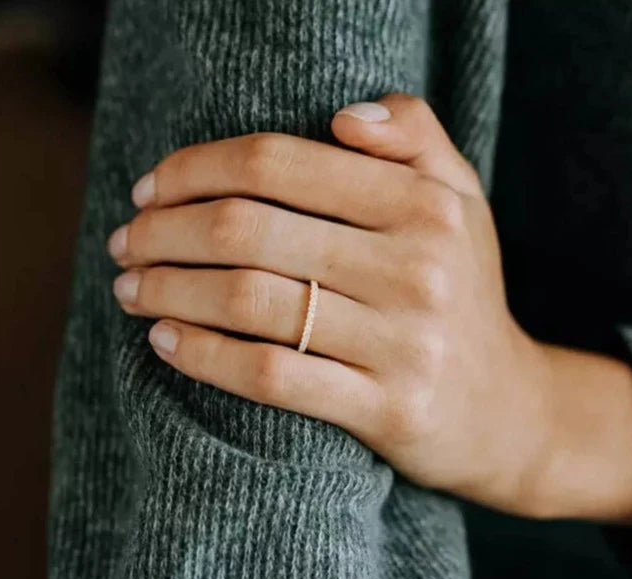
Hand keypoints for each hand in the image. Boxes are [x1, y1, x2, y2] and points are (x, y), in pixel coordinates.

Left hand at [105, 95, 582, 516]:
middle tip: (125, 241)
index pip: (276, 164)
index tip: (149, 189)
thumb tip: (342, 116)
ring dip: (167, 289)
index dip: (194, 169)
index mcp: (424, 206)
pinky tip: (163, 341)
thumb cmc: (464, 297)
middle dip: (162, 232)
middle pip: (247, 230)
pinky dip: (202, 355)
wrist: (507, 410)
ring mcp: (402, 344)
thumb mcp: (461, 202)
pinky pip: (270, 375)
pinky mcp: (386, 410)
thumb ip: (416, 137)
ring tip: (128, 287)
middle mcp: (416, 268)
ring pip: (247, 302)